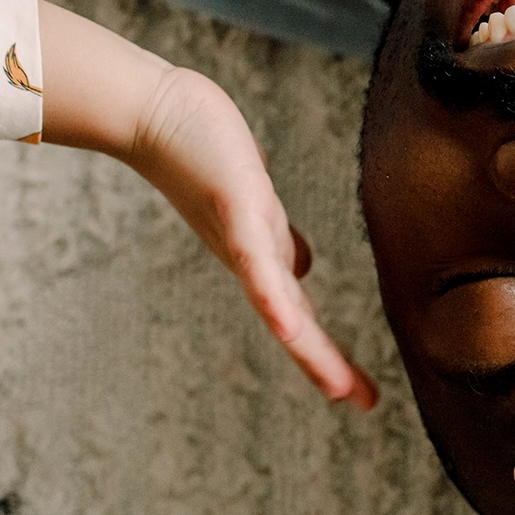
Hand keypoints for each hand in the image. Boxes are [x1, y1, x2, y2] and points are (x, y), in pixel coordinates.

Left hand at [126, 65, 378, 408]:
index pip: (301, 315)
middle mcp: (249, 260)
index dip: (327, 355)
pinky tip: (288, 327)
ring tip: (335, 386)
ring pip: (278, 304)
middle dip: (326, 364)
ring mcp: (240, 238)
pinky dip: (274, 297)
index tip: (358, 393)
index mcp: (259, 258)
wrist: (150, 111)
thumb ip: (277, 237)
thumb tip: (302, 267)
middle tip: (364, 403)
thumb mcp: (253, 202)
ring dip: (307, 348)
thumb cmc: (202, 150)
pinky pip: (257, 261)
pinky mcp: (234, 208)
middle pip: (295, 323)